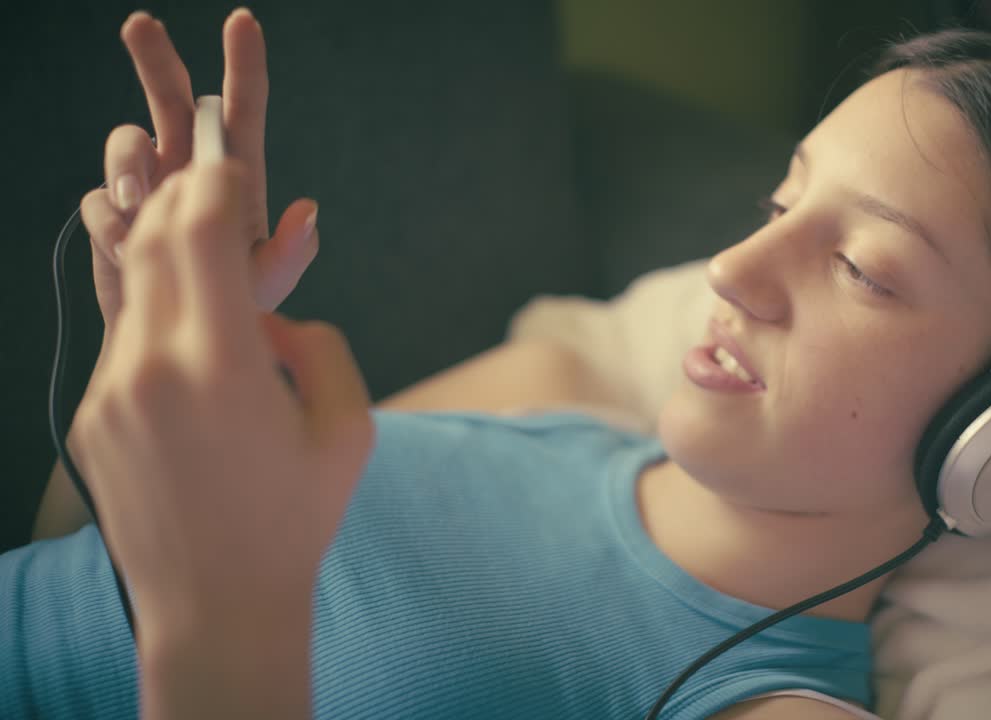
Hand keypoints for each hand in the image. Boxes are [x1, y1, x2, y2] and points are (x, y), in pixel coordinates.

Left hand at [69, 159, 371, 632]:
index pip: (199, 230)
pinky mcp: (92, 415)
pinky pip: (123, 335)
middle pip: (150, 237)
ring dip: (168, 253)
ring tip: (210, 255)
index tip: (233, 166)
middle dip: (183, 197)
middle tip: (213, 184)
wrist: (217, 604)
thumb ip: (318, 344)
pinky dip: (157, 310)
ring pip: (131, 284)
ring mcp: (110, 393)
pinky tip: (194, 335)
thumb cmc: (295, 521)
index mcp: (222, 368)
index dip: (216, 182)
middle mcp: (150, 369)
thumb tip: (274, 314)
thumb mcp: (347, 427)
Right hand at [80, 9, 316, 339]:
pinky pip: (100, 200)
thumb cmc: (236, 308)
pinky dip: (113, 221)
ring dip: (129, 162)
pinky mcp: (115, 216)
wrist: (182, 342)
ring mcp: (149, 190)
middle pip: (168, 99)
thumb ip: (292, 252)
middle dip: (155, 59)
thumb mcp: (269, 282)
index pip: (239, 109)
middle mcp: (189, 170)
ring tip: (142, 200)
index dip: (243, 64)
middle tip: (142, 25)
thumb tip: (309, 212)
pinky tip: (129, 250)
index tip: (242, 22)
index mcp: (235, 175)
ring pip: (126, 143)